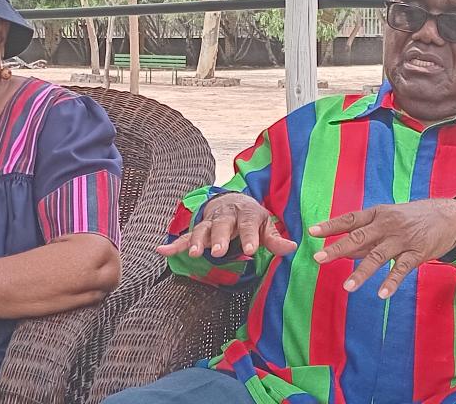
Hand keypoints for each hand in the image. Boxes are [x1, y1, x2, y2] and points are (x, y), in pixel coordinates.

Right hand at [158, 193, 296, 258]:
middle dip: (220, 238)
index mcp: (245, 213)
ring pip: (202, 230)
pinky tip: (162, 250)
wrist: (232, 201)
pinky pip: (185, 237)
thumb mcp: (265, 224)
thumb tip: (293, 247)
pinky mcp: (199, 230)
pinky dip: (174, 244)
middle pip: (222, 226)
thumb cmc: (251, 217)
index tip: (251, 250)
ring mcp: (210, 223)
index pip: (248, 225)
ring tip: (196, 254)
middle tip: (219, 251)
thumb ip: (275, 238)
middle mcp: (225, 216)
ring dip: (197, 241)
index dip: (250, 237)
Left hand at [309, 198, 455, 298]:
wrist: (447, 216)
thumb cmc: (410, 218)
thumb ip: (366, 235)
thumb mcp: (386, 218)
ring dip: (362, 273)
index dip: (330, 225)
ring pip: (377, 256)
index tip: (312, 231)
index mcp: (376, 214)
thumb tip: (343, 251)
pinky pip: (402, 269)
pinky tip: (381, 294)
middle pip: (358, 237)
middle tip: (319, 258)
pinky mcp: (417, 253)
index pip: (349, 219)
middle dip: (337, 248)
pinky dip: (391, 281)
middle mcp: (386, 225)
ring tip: (347, 287)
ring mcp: (401, 239)